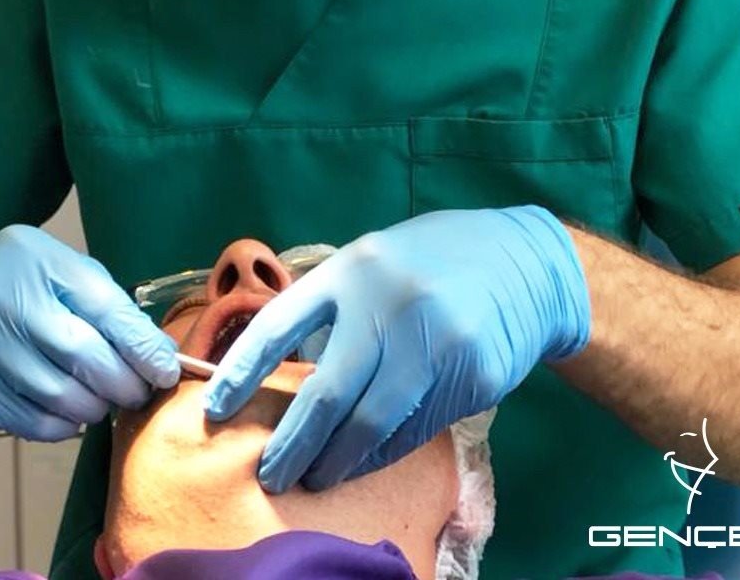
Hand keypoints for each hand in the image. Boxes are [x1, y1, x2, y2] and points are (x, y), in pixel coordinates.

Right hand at [0, 225, 178, 439]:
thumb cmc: (18, 290)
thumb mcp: (59, 273)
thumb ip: (106, 303)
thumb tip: (158, 354)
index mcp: (33, 258)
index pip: (102, 305)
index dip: (141, 345)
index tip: (166, 371)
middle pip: (82, 354)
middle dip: (123, 382)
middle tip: (139, 392)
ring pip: (58, 395)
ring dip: (95, 406)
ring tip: (104, 401)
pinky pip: (30, 421)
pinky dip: (63, 424)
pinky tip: (71, 414)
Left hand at [202, 206, 590, 492]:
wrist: (525, 261)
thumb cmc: (431, 260)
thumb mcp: (374, 260)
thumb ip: (334, 307)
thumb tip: (288, 378)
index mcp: (352, 268)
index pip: (281, 324)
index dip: (242, 371)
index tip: (214, 410)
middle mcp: (390, 302)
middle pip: (327, 393)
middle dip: (292, 444)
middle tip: (271, 475)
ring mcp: (435, 340)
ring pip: (372, 422)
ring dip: (338, 460)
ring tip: (316, 478)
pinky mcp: (473, 373)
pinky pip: (417, 427)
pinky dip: (385, 451)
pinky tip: (366, 460)